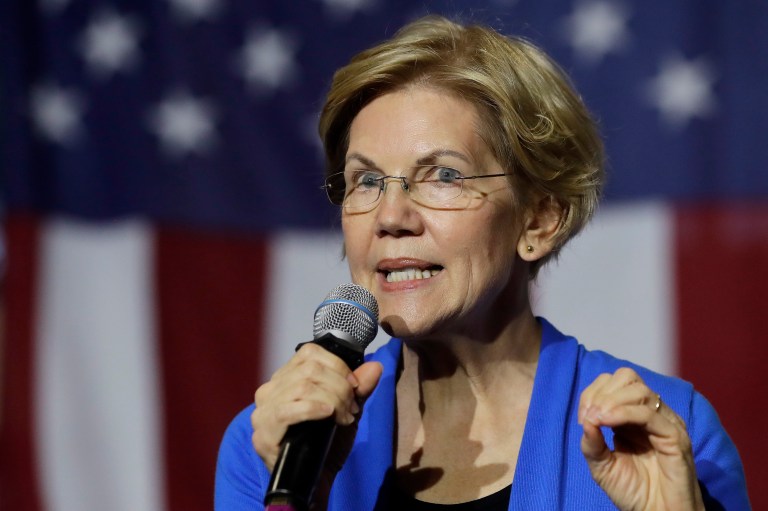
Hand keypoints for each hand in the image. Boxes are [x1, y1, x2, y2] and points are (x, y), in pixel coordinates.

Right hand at [250, 342, 381, 473]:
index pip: (310, 353)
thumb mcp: (348, 410)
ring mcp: (263, 410)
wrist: (316, 479)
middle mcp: (270, 389)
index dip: (337, 366)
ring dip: (332, 400)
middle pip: (310, 369)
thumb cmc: (327, 443)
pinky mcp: (263, 432)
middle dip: (339, 387)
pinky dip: (313, 409)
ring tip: (344, 418)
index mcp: (286, 378)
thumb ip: (360, 389)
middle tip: (351, 409)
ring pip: (303, 386)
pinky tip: (328, 415)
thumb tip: (375, 366)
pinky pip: (288, 410)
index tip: (354, 386)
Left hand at [579, 368, 704, 510]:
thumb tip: (585, 419)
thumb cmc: (633, 493)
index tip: (582, 418)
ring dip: (611, 400)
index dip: (593, 393)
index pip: (613, 384)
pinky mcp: (675, 436)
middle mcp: (651, 414)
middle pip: (627, 378)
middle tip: (588, 416)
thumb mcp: (602, 466)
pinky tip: (607, 421)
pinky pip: (649, 413)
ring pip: (639, 390)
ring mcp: (665, 422)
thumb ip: (591, 442)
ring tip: (597, 418)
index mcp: (632, 417)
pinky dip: (624, 413)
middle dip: (601, 392)